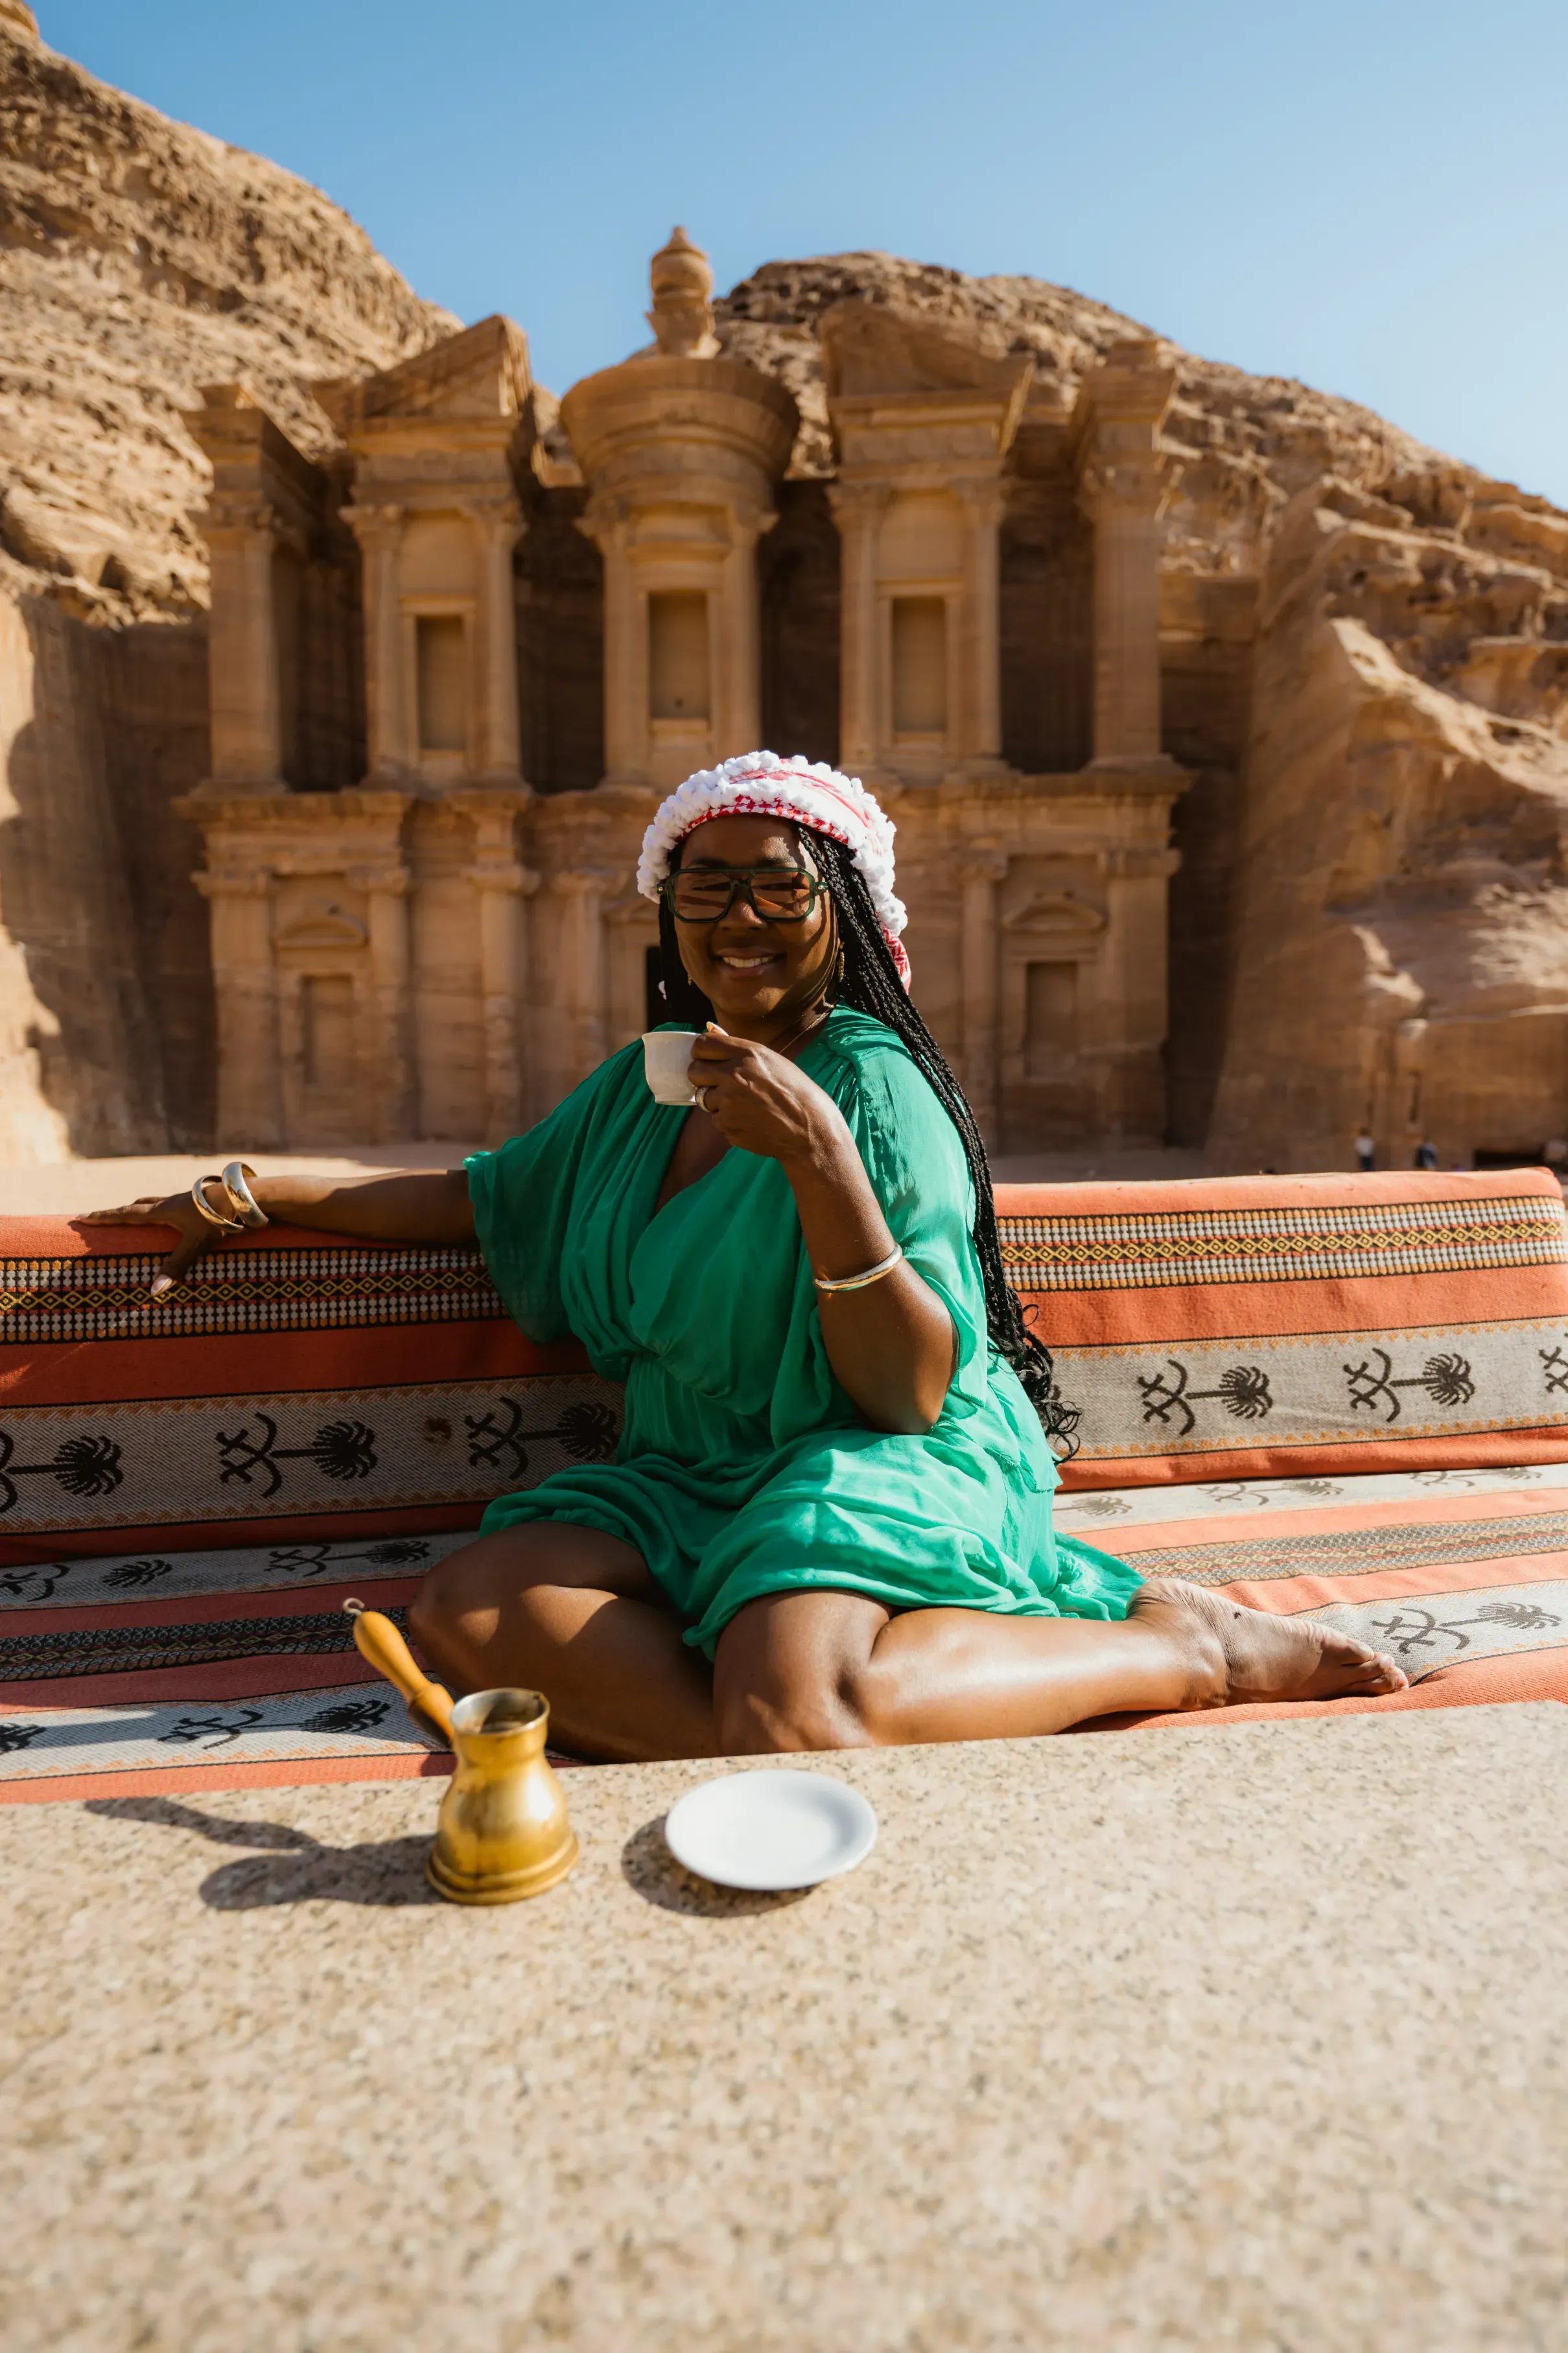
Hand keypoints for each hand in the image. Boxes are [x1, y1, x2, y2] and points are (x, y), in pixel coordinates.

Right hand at [77, 1189, 228, 1299]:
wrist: (248, 1196)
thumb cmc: (220, 1218)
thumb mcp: (196, 1243)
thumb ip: (176, 1266)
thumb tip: (153, 1292)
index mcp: (163, 1210)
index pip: (126, 1213)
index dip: (104, 1217)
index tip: (82, 1216)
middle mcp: (171, 1202)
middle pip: (138, 1206)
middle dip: (119, 1213)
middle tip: (102, 1217)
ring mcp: (186, 1199)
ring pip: (156, 1202)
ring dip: (142, 1208)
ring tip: (134, 1213)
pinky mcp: (200, 1201)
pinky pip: (174, 1205)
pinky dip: (164, 1210)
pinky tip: (173, 1215)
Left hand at [688, 1025, 845, 1165]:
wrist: (809, 1129)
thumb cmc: (795, 1091)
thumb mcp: (771, 1059)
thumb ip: (736, 1046)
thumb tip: (709, 1027)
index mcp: (747, 1054)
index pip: (702, 1044)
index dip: (700, 1052)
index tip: (707, 1058)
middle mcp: (733, 1076)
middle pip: (694, 1071)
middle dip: (702, 1076)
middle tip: (720, 1082)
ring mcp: (728, 1103)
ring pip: (704, 1098)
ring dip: (718, 1101)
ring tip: (744, 1104)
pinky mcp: (727, 1126)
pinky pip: (716, 1120)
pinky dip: (728, 1121)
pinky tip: (750, 1120)